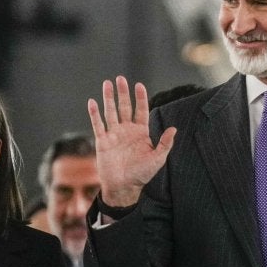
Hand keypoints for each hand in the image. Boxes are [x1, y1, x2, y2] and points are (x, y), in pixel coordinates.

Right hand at [86, 76, 176, 207]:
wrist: (124, 187)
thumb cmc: (142, 175)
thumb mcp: (157, 159)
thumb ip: (165, 144)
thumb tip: (174, 129)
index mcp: (141, 132)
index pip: (141, 110)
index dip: (140, 98)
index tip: (139, 85)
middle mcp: (127, 130)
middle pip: (125, 107)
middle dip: (123, 93)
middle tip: (120, 79)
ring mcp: (114, 134)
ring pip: (111, 112)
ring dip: (108, 98)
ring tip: (107, 83)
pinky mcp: (102, 141)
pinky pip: (98, 125)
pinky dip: (95, 114)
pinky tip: (93, 102)